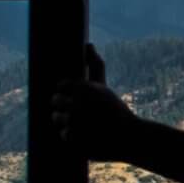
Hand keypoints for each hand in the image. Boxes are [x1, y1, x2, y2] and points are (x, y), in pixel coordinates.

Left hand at [48, 43, 136, 160]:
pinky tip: (85, 135)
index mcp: (83, 87)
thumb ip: (94, 65)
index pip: (61, 85)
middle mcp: (77, 103)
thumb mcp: (103, 87)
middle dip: (64, 106)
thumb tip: (88, 44)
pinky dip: (71, 136)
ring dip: (66, 121)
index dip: (68, 92)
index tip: (77, 98)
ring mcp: (75, 122)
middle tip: (79, 112)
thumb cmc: (114, 109)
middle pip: (55, 101)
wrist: (129, 135)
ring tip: (81, 123)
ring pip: (56, 118)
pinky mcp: (74, 138)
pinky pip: (63, 134)